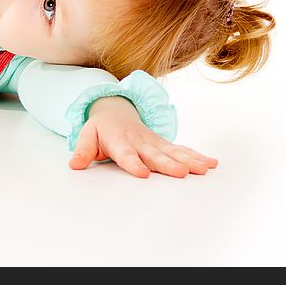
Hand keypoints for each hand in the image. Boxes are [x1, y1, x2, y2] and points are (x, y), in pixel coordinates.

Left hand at [68, 96, 217, 177]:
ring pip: (173, 152)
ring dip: (189, 160)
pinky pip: (181, 150)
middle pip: (155, 155)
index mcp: (120, 141)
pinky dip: (196, 156)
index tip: (143, 174)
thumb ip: (83, 151)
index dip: (133, 164)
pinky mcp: (163, 145)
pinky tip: (211, 164)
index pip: (126, 155)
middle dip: (169, 164)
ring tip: (204, 169)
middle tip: (182, 172)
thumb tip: (74, 165)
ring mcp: (154, 143)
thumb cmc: (100, 129)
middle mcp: (140, 142)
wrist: (115, 110)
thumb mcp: (87, 136)